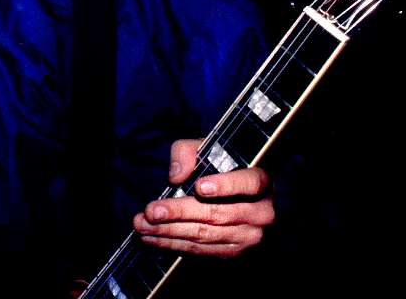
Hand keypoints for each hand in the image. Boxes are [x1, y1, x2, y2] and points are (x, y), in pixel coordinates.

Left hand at [132, 138, 273, 257]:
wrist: (232, 199)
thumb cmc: (219, 170)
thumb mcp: (205, 150)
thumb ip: (188, 152)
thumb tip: (176, 176)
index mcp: (262, 183)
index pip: (250, 183)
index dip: (225, 185)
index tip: (199, 187)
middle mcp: (261, 213)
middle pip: (218, 214)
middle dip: (179, 213)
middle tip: (151, 211)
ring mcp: (249, 238)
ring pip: (205, 235)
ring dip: (170, 232)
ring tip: (143, 226)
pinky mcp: (233, 254)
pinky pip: (201, 251)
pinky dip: (174, 245)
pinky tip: (153, 238)